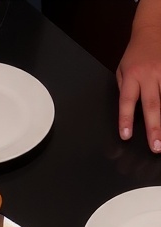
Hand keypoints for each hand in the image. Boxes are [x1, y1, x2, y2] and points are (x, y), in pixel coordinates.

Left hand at [117, 22, 160, 152]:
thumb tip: (128, 112)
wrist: (152, 28)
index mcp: (131, 75)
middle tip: (156, 147)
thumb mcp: (122, 69)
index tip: (126, 136)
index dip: (126, 119)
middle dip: (154, 128)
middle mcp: (149, 74)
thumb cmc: (135, 54)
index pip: (127, 101)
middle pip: (152, 105)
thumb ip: (125, 89)